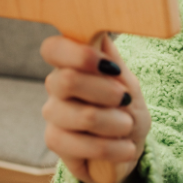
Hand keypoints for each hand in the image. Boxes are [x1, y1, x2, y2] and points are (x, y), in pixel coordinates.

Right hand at [41, 34, 150, 182]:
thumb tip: (99, 33)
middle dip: (105, 91)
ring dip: (114, 123)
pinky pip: (79, 145)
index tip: (111, 67)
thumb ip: (112, 60)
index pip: (53, 48)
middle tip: (125, 99)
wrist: (130, 145)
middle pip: (67, 81)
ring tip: (128, 126)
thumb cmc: (127, 107)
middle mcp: (56, 85)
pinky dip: (110, 148)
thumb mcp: (128, 81)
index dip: (79, 55)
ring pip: (81, 115)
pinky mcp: (55, 142)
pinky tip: (125, 149)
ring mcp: (53, 114)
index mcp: (71, 63)